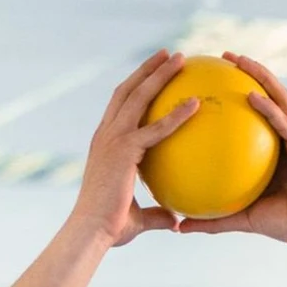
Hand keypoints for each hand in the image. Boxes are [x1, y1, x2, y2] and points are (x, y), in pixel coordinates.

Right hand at [72, 50, 192, 246]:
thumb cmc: (109, 229)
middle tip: (168, 54)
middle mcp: (106, 134)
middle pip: (127, 90)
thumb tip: (177, 222)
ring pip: (138, 96)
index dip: (134, 87)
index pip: (119, 107)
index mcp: (104, 144)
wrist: (91, 232)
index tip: (152, 74)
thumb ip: (158, 216)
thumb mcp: (137, 220)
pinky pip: (156, 128)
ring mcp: (113, 138)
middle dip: (147, 69)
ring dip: (159, 74)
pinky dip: (176, 114)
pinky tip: (195, 103)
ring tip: (179, 58)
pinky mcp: (125, 149)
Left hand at [174, 57, 286, 244]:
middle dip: (250, 70)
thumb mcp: (241, 218)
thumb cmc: (284, 224)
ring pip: (280, 97)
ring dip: (261, 75)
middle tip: (224, 55)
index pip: (258, 109)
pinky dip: (270, 108)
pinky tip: (252, 95)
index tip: (214, 76)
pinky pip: (285, 123)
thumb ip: (213, 217)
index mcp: (276, 145)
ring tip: (239, 60)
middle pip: (269, 93)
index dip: (239, 88)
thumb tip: (179, 226)